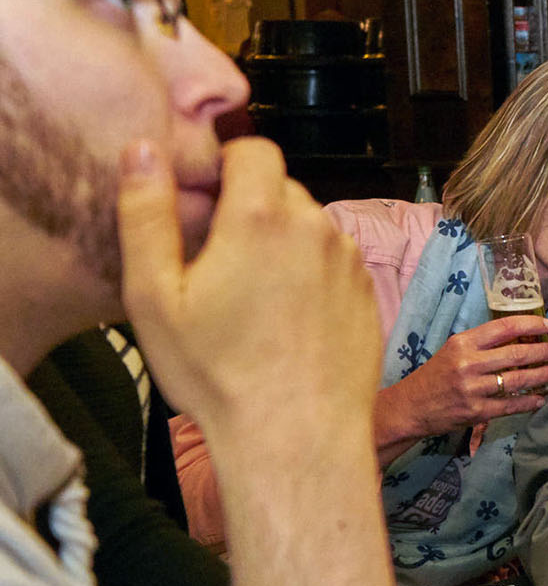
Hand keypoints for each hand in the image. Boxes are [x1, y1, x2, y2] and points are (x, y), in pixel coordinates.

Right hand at [118, 138, 376, 451]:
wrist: (296, 436)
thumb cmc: (218, 373)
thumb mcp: (154, 295)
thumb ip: (147, 214)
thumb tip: (143, 151)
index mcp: (264, 216)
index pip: (253, 149)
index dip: (223, 166)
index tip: (201, 203)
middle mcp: (317, 228)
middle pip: (280, 189)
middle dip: (248, 208)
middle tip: (215, 261)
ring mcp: (348, 262)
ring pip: (308, 227)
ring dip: (279, 243)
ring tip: (248, 298)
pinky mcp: (366, 294)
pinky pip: (331, 264)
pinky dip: (307, 275)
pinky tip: (283, 320)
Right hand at [378, 316, 547, 443]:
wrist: (410, 407)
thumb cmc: (435, 375)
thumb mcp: (453, 350)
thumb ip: (482, 343)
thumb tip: (520, 336)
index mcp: (463, 343)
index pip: (504, 327)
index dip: (531, 323)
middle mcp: (468, 364)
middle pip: (516, 354)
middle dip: (542, 352)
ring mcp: (473, 389)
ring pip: (518, 380)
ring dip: (542, 376)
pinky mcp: (477, 411)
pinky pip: (511, 405)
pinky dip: (530, 401)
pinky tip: (541, 397)